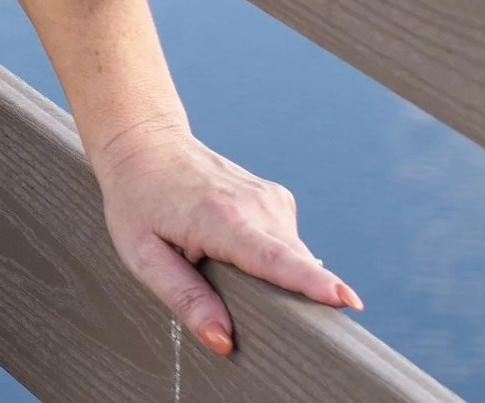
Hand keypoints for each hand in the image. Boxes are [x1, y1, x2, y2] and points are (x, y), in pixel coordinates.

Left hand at [91, 117, 361, 354]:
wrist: (144, 142)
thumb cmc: (137, 200)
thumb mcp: (143, 254)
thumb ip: (185, 298)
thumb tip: (223, 341)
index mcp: (221, 218)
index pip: (275, 257)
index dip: (311, 283)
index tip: (347, 300)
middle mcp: (255, 205)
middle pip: (294, 266)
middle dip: (289, 297)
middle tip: (237, 294)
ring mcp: (270, 198)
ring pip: (293, 259)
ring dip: (272, 277)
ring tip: (218, 259)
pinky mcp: (277, 199)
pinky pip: (287, 246)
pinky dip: (271, 258)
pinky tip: (234, 247)